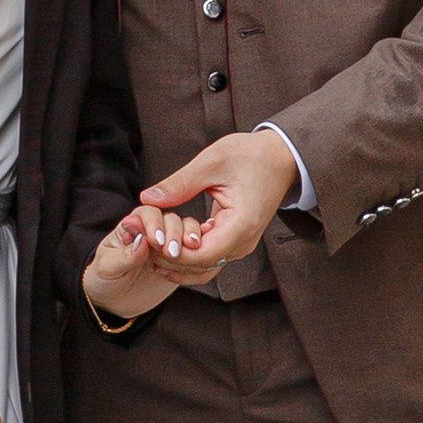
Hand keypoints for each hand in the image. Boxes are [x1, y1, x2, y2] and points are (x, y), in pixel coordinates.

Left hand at [81, 204, 203, 321]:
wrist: (115, 301)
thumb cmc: (106, 278)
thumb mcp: (108, 267)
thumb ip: (125, 254)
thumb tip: (141, 241)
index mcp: (133, 225)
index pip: (148, 213)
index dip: (154, 223)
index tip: (156, 240)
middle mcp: (154, 230)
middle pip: (172, 220)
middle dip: (175, 234)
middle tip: (171, 252)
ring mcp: (169, 245)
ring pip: (189, 233)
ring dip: (190, 242)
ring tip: (184, 257)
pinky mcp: (182, 261)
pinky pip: (197, 254)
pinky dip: (198, 258)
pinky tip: (190, 268)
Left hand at [134, 127, 299, 268]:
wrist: (280, 157)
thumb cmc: (251, 155)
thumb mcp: (212, 162)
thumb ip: (180, 184)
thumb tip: (148, 198)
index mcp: (241, 225)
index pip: (201, 255)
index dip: (173, 253)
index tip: (150, 239)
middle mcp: (243, 242)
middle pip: (201, 266)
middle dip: (170, 259)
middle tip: (142, 243)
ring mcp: (241, 244)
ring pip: (205, 267)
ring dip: (178, 261)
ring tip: (150, 248)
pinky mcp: (235, 239)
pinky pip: (209, 256)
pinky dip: (188, 254)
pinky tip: (167, 245)